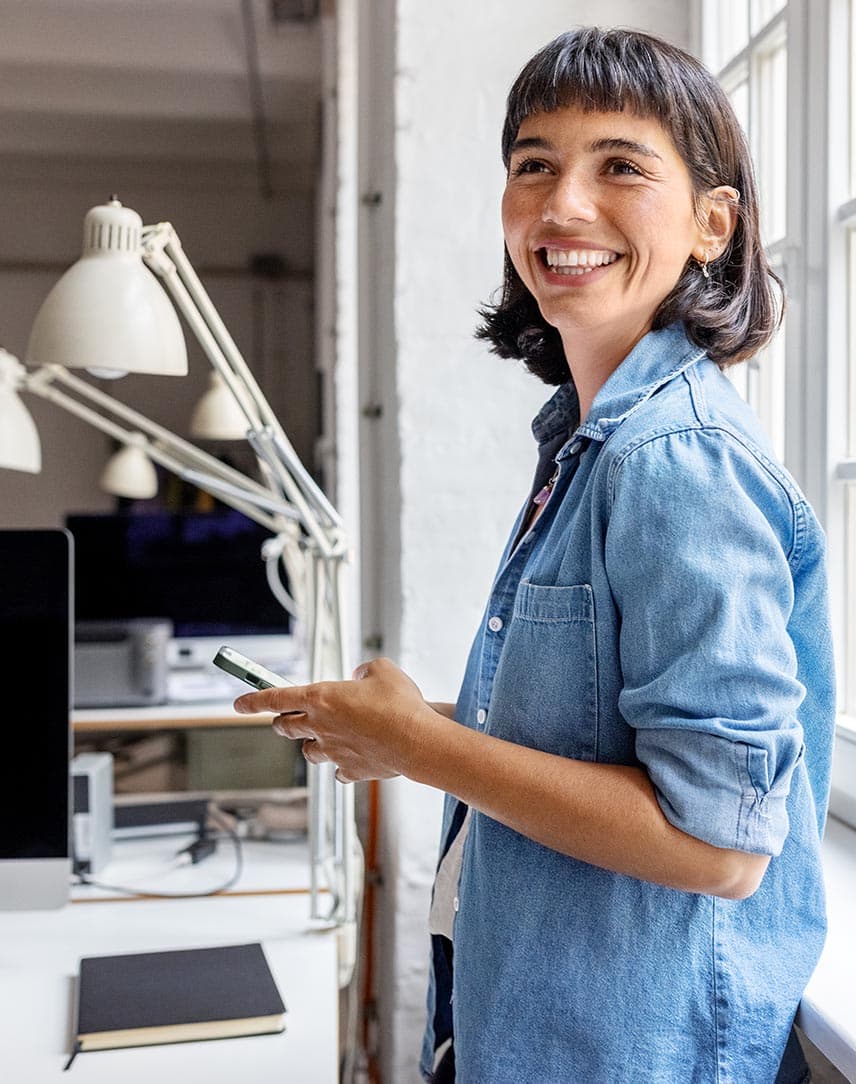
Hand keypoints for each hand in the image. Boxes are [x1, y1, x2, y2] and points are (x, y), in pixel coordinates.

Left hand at [233, 657, 433, 782]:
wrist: (415, 741)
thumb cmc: (399, 704)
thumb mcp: (382, 670)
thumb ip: (364, 670)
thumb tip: (359, 677)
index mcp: (321, 698)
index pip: (275, 698)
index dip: (253, 700)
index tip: (239, 703)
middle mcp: (320, 726)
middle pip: (286, 726)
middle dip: (283, 722)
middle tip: (287, 718)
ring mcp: (333, 751)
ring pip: (308, 751)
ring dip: (311, 743)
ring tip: (325, 737)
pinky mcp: (350, 770)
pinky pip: (337, 770)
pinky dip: (340, 764)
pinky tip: (351, 757)